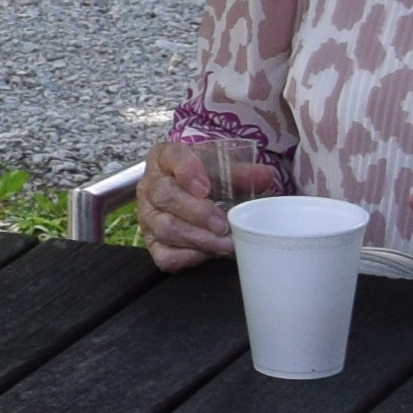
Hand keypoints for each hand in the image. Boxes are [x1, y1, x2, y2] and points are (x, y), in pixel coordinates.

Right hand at [137, 132, 263, 261]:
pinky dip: (190, 256)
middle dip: (197, 213)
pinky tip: (210, 253)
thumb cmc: (206, 179)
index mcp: (165, 158)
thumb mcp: (222, 169)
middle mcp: (150, 185)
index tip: (206, 187)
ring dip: (198, 238)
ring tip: (224, 243)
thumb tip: (265, 176)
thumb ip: (242, 173)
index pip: (171, 156)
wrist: (192, 197)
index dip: (187, 171)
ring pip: (165, 228)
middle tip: (222, 224)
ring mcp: (147, 216)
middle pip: (165, 196)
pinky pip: (165, 255)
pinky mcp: (152, 243)